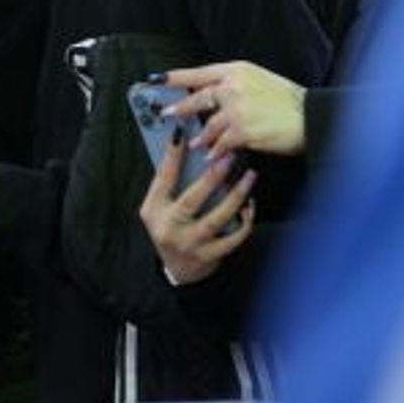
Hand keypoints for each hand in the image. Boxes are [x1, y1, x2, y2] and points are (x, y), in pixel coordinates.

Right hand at [139, 137, 256, 285]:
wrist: (178, 270)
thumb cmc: (171, 229)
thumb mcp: (161, 208)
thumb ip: (172, 185)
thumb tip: (193, 152)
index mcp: (153, 210)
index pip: (162, 178)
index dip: (172, 155)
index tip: (182, 133)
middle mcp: (169, 227)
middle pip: (192, 199)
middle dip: (212, 176)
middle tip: (229, 156)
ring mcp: (189, 243)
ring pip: (217, 218)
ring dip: (236, 195)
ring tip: (249, 177)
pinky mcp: (209, 255)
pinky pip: (233, 237)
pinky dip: (245, 220)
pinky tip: (250, 206)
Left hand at [157, 62, 306, 159]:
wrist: (310, 117)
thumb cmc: (289, 101)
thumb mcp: (261, 80)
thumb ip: (236, 85)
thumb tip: (214, 95)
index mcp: (238, 71)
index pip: (200, 73)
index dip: (176, 77)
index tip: (157, 78)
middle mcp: (234, 86)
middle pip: (199, 98)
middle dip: (180, 107)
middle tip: (167, 113)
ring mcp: (237, 109)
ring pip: (209, 125)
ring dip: (201, 137)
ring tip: (196, 144)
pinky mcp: (242, 130)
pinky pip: (221, 143)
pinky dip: (215, 151)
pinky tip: (212, 156)